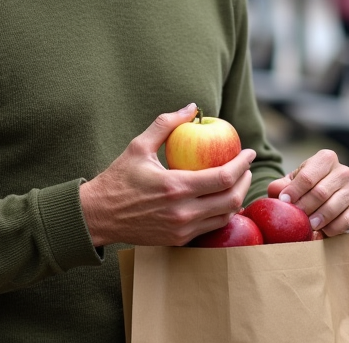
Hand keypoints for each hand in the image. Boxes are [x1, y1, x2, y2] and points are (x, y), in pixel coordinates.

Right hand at [79, 104, 256, 247]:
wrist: (99, 216)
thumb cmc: (118, 178)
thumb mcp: (139, 146)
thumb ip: (166, 124)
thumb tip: (192, 107)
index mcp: (175, 187)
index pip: (223, 177)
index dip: (242, 164)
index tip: (249, 152)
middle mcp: (182, 212)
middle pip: (231, 200)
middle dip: (245, 181)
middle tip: (246, 167)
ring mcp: (182, 230)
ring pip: (225, 217)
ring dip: (237, 199)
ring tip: (237, 182)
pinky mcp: (179, 240)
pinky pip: (211, 227)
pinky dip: (222, 213)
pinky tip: (221, 199)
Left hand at [266, 149, 348, 238]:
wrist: (319, 200)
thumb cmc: (303, 189)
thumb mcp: (290, 183)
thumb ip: (280, 186)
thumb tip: (276, 191)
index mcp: (325, 159)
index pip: (308, 176)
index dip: (294, 191)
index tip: (284, 202)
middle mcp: (343, 171)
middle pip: (321, 191)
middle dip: (306, 207)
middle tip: (295, 218)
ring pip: (336, 204)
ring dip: (320, 218)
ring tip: (308, 226)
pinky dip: (335, 227)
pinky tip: (323, 231)